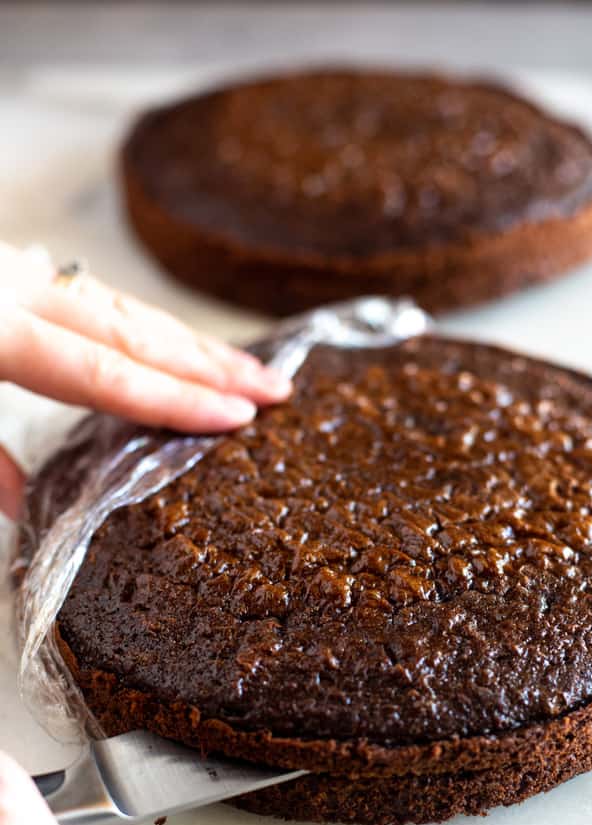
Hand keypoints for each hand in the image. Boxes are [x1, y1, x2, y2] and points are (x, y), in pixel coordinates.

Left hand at [0, 242, 290, 518]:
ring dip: (187, 340)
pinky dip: (143, 320)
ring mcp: (21, 270)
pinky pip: (96, 293)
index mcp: (1, 333)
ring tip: (244, 366)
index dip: (177, 398)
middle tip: (276, 387)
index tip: (239, 415)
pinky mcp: (15, 264)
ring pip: (122, 307)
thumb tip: (23, 506)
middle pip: (134, 333)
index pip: (107, 374)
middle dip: (210, 364)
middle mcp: (22, 293)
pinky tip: (171, 337)